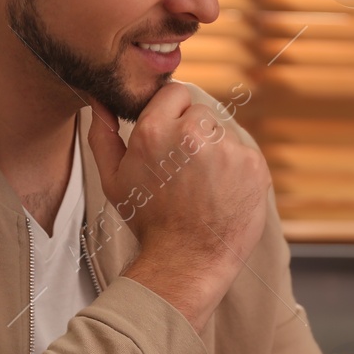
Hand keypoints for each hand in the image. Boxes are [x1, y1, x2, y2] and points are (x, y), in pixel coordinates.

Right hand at [86, 85, 269, 328]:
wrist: (187, 261)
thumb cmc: (148, 221)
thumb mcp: (113, 179)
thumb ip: (103, 135)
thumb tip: (100, 102)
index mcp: (154, 131)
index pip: (175, 92)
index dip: (172, 113)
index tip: (171, 137)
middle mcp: (192, 134)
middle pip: (200, 111)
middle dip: (193, 133)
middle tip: (185, 169)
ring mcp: (227, 148)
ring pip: (223, 132)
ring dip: (216, 150)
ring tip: (203, 186)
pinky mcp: (253, 165)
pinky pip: (244, 153)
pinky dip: (236, 169)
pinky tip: (221, 193)